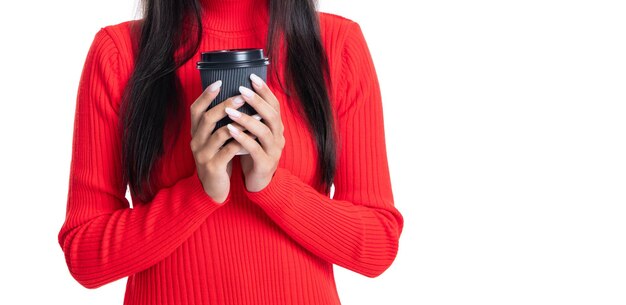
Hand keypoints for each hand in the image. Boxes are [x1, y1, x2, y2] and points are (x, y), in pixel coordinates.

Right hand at [190, 80, 248, 202]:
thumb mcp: (215, 140)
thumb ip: (218, 124)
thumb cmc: (218, 159)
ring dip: (239, 123)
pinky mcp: (214, 166)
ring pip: (220, 134)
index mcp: (195, 133)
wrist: (213, 189)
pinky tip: (254, 137)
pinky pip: (229, 151)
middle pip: (208, 118)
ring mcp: (203, 155)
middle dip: (225, 105)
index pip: (195, 109)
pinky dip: (242, 142)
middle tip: (242, 96)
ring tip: (256, 116)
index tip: (219, 81)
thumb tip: (233, 100)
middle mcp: (196, 142)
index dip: (205, 95)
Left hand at [224, 74, 284, 191]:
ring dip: (246, 119)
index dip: (264, 90)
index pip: (274, 104)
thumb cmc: (254, 152)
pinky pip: (255, 149)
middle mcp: (278, 137)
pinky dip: (242, 139)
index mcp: (277, 127)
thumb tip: (240, 92)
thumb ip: (253, 116)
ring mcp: (273, 151)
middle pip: (271, 115)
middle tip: (241, 90)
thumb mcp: (255, 133)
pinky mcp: (265, 163)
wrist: (259, 181)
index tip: (252, 77)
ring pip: (263, 131)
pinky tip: (230, 130)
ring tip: (230, 110)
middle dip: (256, 101)